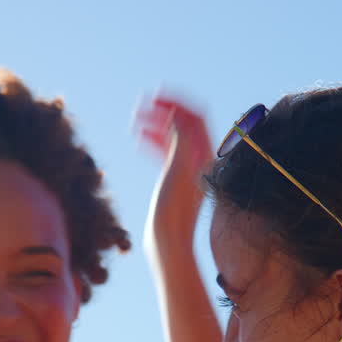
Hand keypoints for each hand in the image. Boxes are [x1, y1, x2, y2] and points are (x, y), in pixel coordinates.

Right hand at [136, 96, 212, 251]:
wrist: (169, 247)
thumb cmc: (173, 214)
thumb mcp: (176, 172)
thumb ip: (180, 142)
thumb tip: (178, 115)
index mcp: (206, 157)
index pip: (196, 118)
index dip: (177, 103)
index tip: (155, 94)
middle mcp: (201, 162)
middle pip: (185, 125)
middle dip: (165, 110)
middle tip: (142, 102)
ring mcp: (189, 171)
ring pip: (173, 139)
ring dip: (157, 124)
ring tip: (135, 116)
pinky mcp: (176, 181)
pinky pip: (166, 153)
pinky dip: (154, 141)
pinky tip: (138, 136)